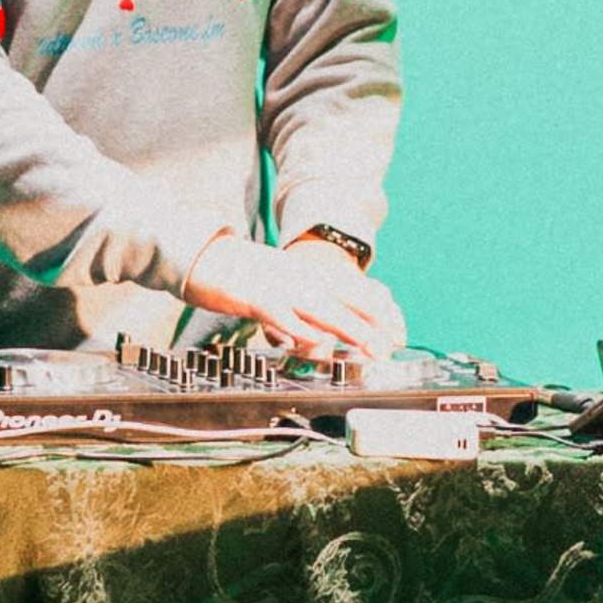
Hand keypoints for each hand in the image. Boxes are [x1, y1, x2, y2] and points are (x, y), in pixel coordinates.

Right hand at [182, 230, 403, 372]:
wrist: (204, 254)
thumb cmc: (242, 275)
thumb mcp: (283, 284)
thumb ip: (306, 304)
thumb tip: (325, 330)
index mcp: (308, 272)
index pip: (353, 288)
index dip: (378, 310)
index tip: (398, 332)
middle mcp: (300, 276)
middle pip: (345, 297)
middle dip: (372, 322)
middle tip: (392, 346)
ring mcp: (280, 286)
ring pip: (321, 307)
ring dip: (349, 328)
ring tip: (370, 347)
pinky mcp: (255, 297)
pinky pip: (282, 316)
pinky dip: (299, 330)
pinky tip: (313, 344)